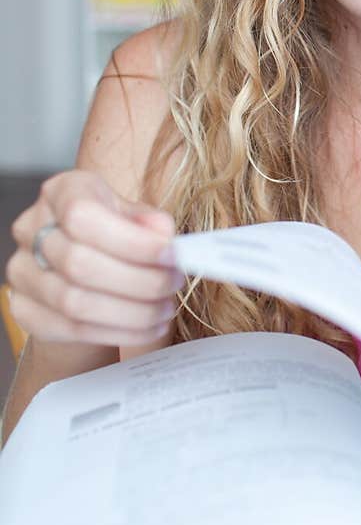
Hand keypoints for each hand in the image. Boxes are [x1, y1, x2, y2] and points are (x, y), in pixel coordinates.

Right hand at [6, 170, 183, 347]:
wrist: (84, 270)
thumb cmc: (114, 235)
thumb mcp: (135, 216)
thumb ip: (151, 223)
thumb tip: (164, 236)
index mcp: (62, 192)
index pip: (83, 215)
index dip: (132, 240)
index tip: (172, 256)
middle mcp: (32, 228)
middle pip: (79, 264)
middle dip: (139, 281)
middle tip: (173, 285)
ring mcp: (22, 271)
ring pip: (75, 303)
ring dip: (133, 312)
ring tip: (165, 309)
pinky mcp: (26, 310)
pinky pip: (74, 329)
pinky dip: (121, 332)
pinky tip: (150, 327)